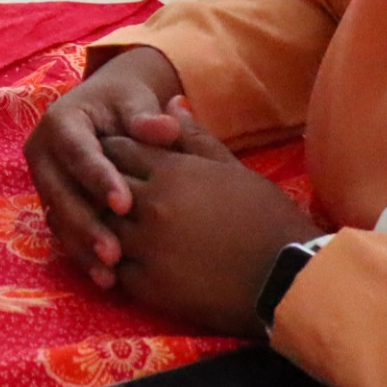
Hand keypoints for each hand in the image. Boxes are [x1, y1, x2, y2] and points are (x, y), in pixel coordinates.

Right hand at [22, 47, 187, 285]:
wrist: (108, 110)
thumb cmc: (126, 104)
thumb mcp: (136, 101)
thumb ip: (148, 117)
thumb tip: (166, 127)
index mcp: (59, 121)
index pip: (77, 152)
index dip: (97, 178)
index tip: (125, 204)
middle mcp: (42, 152)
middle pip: (59, 192)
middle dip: (86, 224)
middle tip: (114, 252)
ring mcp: (43, 181)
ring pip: (57, 218)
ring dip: (81, 248)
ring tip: (109, 275)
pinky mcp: (52, 204)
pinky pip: (62, 233)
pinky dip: (82, 255)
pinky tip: (106, 278)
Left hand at [104, 111, 319, 337]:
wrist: (290, 275)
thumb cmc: (266, 217)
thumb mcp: (232, 168)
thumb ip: (193, 137)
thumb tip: (171, 100)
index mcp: (171, 172)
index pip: (118, 149)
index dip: (112, 151)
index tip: (112, 156)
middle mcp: (151, 205)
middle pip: (101, 186)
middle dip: (97, 185)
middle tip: (96, 188)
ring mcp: (147, 247)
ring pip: (100, 228)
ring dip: (96, 224)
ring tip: (97, 223)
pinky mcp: (149, 286)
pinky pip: (112, 270)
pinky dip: (108, 263)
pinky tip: (113, 259)